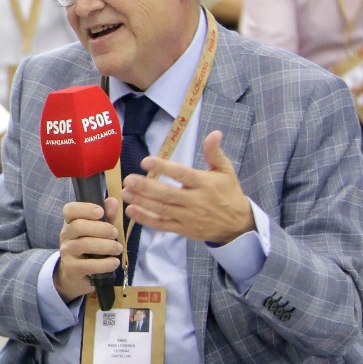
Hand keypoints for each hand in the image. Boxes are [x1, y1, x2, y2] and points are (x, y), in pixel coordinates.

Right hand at [54, 198, 123, 301]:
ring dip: (105, 246)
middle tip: (115, 233)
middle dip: (101, 228)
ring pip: (84, 244)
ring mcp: (66, 252)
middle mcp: (66, 235)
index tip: (100, 212)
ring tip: (118, 249)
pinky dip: (104, 264)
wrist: (76, 274)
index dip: (85, 208)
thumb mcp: (99, 231)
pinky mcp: (71, 268)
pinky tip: (114, 262)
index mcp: (71, 222)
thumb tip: (113, 201)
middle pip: (79, 226)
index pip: (70, 210)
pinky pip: (88, 265)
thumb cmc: (91, 248)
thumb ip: (107, 217)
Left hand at [123, 130, 254, 244]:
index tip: (145, 161)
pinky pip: (162, 225)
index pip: (182, 174)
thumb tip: (214, 133)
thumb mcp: (226, 172)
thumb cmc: (229, 194)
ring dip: (141, 201)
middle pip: (167, 193)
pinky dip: (146, 219)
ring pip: (162, 209)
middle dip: (146, 187)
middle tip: (128, 179)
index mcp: (205, 184)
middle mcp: (196, 201)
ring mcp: (188, 217)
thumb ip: (215, 153)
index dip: (163, 168)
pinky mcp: (184, 230)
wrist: (238, 225)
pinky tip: (131, 210)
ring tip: (124, 192)